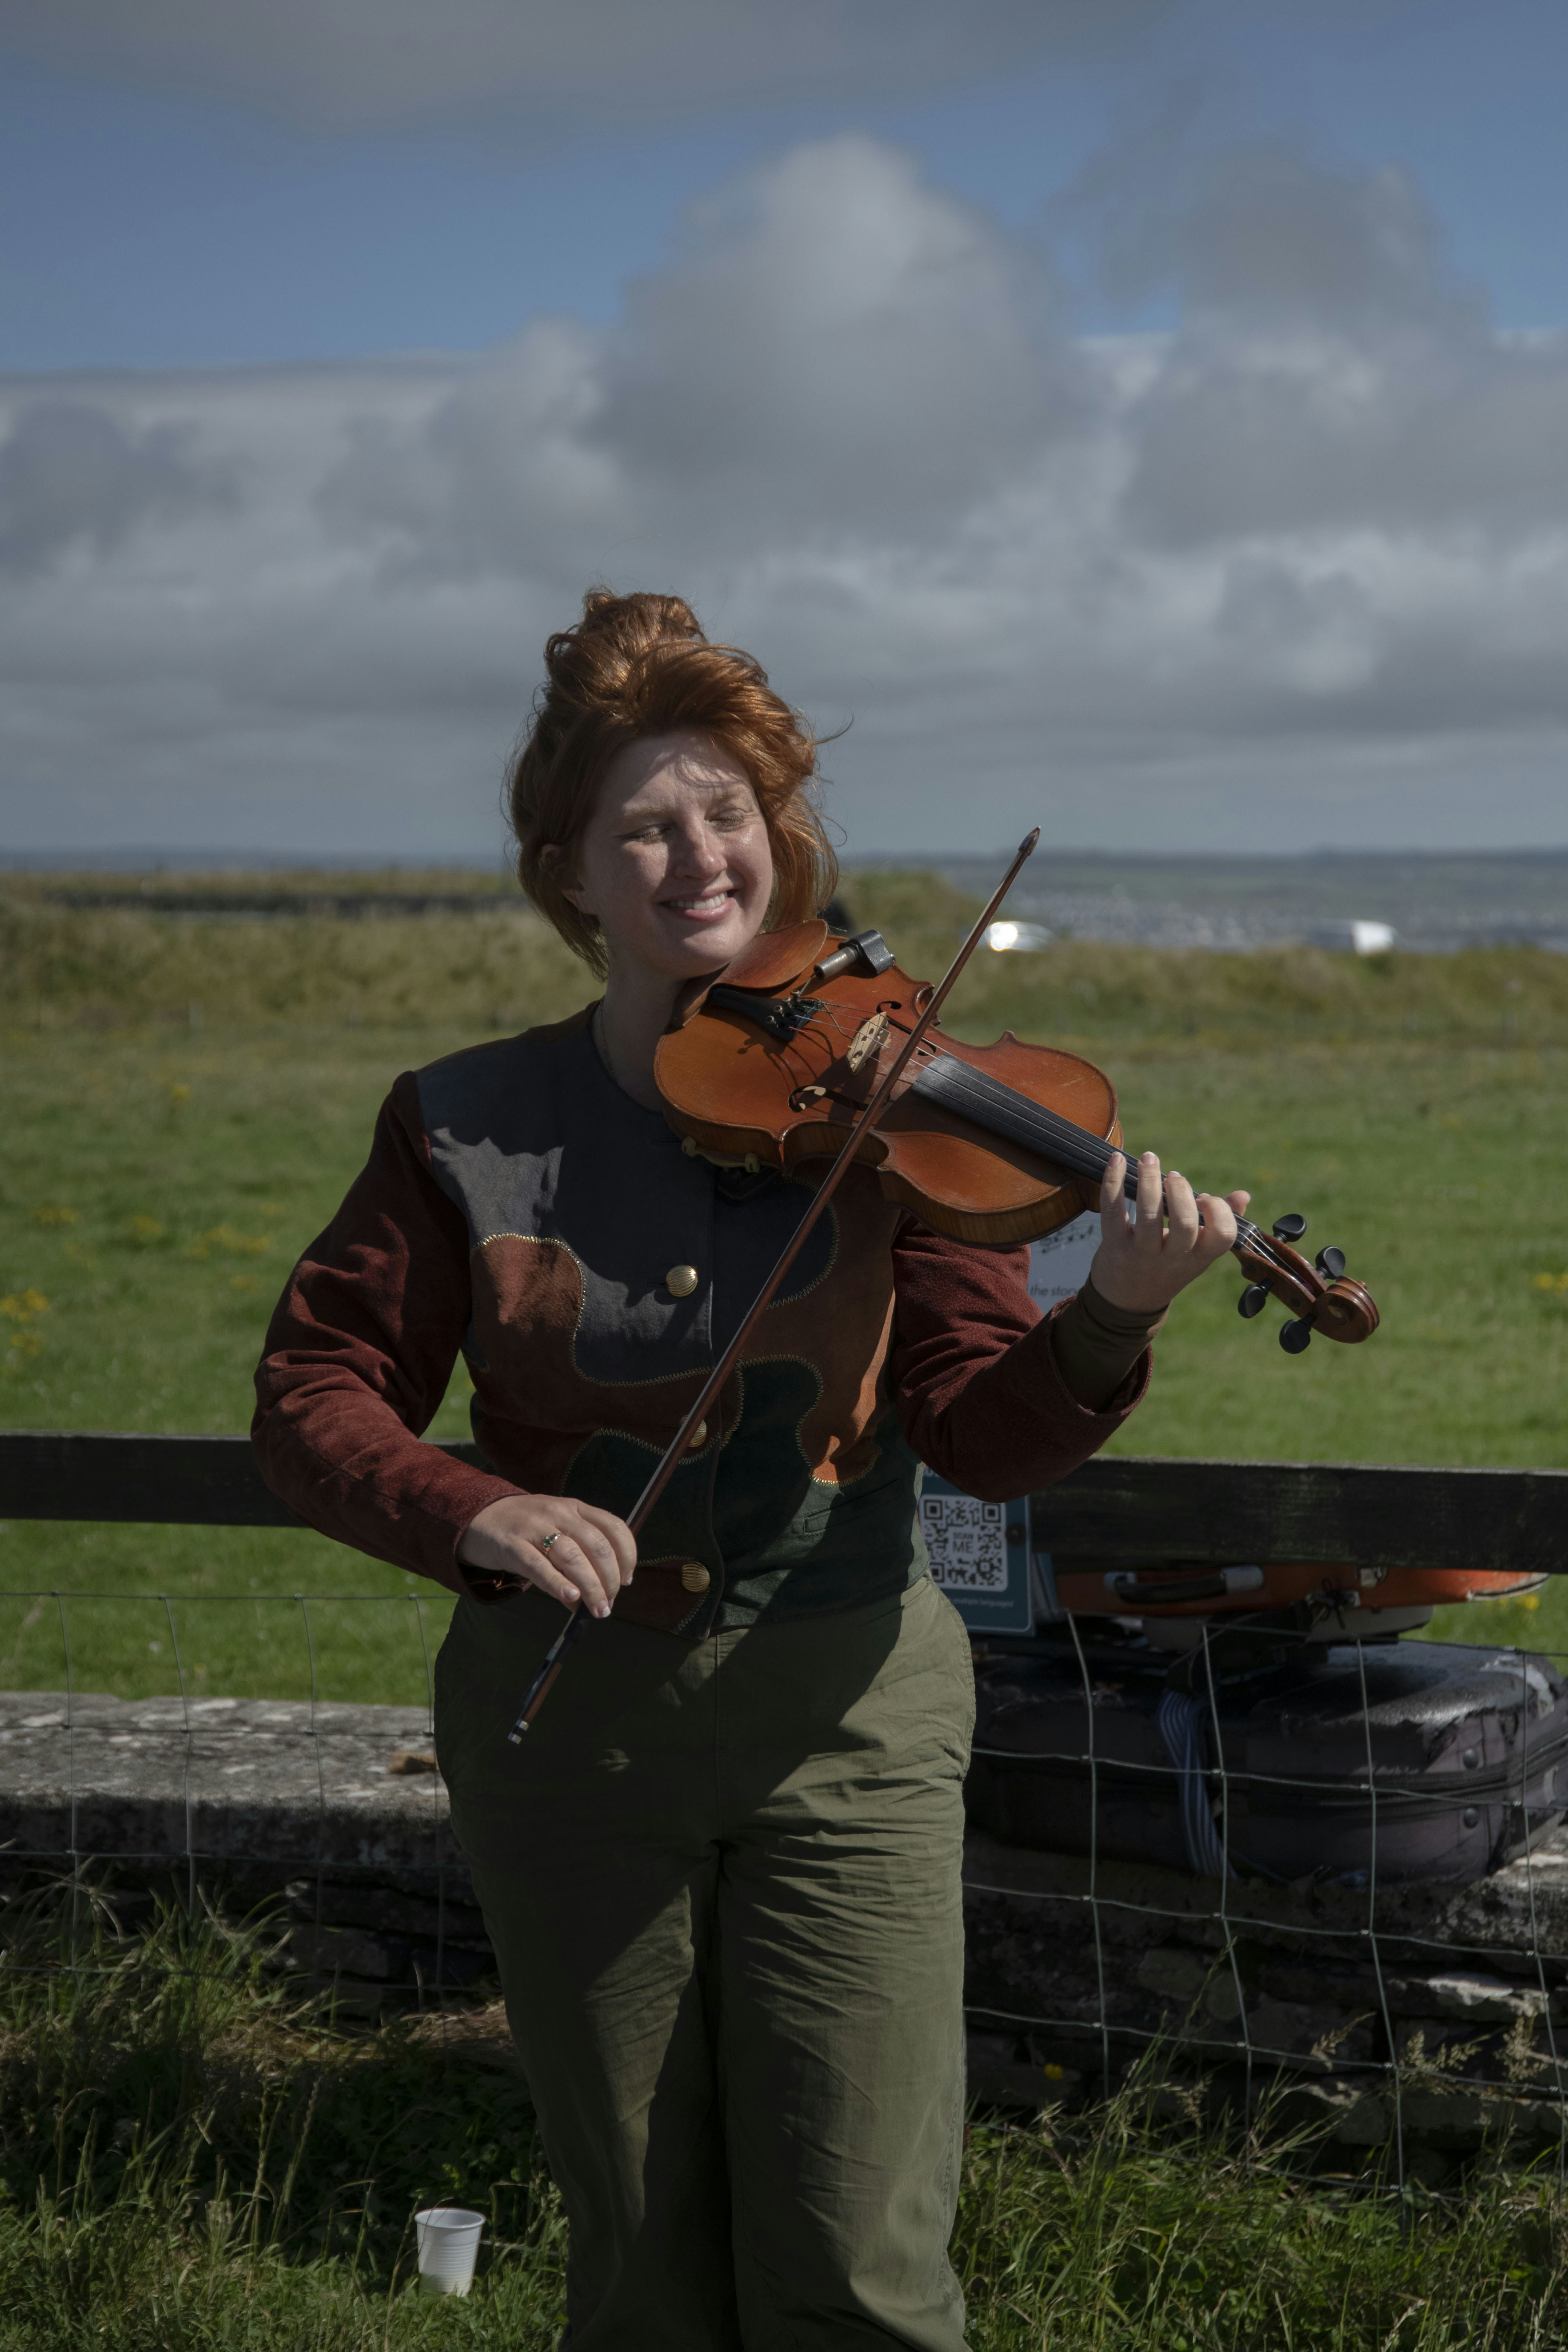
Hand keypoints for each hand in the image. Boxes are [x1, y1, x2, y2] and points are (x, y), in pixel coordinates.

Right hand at [456, 1494, 636, 1618]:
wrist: (478, 1515)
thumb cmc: (525, 1528)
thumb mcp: (556, 1527)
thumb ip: (579, 1553)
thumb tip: (597, 1595)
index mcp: (575, 1508)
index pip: (614, 1527)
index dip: (627, 1556)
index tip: (627, 1580)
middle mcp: (559, 1514)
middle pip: (597, 1547)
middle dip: (610, 1580)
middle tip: (608, 1604)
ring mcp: (535, 1527)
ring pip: (574, 1558)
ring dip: (591, 1588)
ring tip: (597, 1610)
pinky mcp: (512, 1545)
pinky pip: (539, 1566)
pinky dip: (558, 1584)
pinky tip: (571, 1599)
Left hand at [1089, 1151, 1251, 1314]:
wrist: (1127, 1303)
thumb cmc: (1168, 1267)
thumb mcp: (1197, 1253)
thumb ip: (1220, 1224)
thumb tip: (1243, 1195)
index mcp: (1199, 1258)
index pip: (1222, 1237)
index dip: (1219, 1211)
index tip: (1204, 1198)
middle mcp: (1173, 1258)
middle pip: (1185, 1224)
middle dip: (1181, 1192)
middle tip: (1174, 1176)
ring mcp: (1142, 1254)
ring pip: (1148, 1214)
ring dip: (1149, 1180)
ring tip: (1150, 1159)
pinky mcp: (1114, 1246)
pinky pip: (1112, 1210)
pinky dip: (1113, 1181)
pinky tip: (1117, 1161)